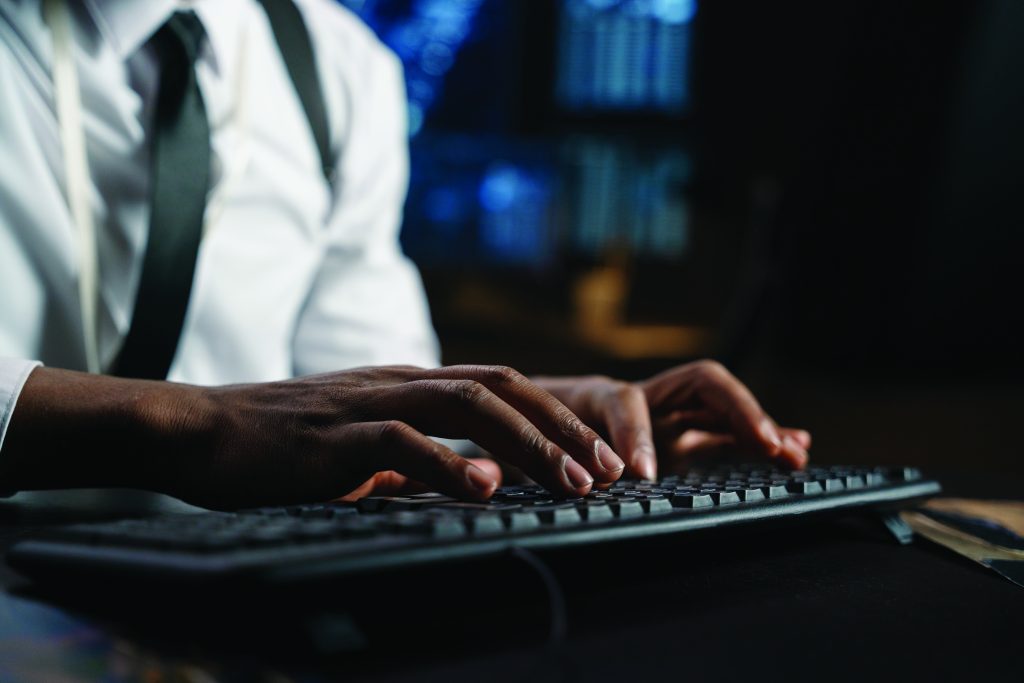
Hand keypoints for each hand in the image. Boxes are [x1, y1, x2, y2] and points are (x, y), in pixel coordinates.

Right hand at [2, 365, 625, 508]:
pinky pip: (405, 441)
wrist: (200, 430)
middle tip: (610, 473)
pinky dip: (453, 464)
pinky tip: (488, 490)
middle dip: (563, 429)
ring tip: (572, 483)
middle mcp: (400, 381)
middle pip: (502, 387)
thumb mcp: (360, 444)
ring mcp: (370, 400)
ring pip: (469, 405)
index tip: (599, 458)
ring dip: (529, 445)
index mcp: (409, 383)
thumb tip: (463, 481)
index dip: (557, 419)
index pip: (501, 387)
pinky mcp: (337, 433)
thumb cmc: (281, 442)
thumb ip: (411, 454)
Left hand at [534, 360, 809, 479]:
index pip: (624, 401)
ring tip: (794, 452)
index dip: (635, 434)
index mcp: (593, 398)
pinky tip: (793, 451)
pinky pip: (725, 433)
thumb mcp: (523, 447)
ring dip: (760, 425)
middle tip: (763, 443)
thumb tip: (530, 482)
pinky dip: (757, 440)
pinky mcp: (680, 436)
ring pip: (722, 407)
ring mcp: (665, 414)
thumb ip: (532, 461)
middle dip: (736, 410)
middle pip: (699, 384)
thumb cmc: (527, 433)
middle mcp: (639, 398)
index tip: (641, 475)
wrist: (531, 417)